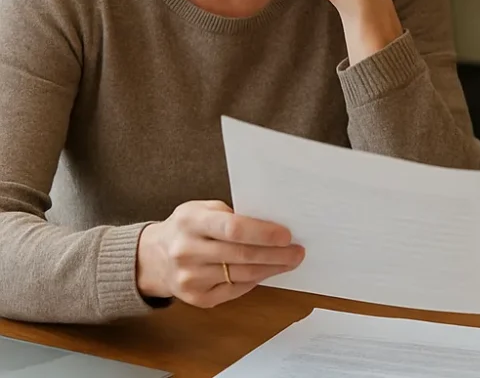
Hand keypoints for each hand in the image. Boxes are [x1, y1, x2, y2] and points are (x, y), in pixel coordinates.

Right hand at [136, 200, 304, 308]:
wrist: (153, 257)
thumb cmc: (188, 227)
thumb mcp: (203, 209)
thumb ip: (233, 214)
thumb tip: (273, 224)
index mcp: (190, 221)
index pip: (233, 229)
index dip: (263, 233)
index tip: (287, 235)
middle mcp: (186, 251)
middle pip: (242, 255)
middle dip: (276, 254)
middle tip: (298, 251)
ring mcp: (189, 278)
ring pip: (242, 275)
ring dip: (272, 269)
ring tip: (290, 261)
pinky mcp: (195, 298)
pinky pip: (234, 290)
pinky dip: (254, 280)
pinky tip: (266, 271)